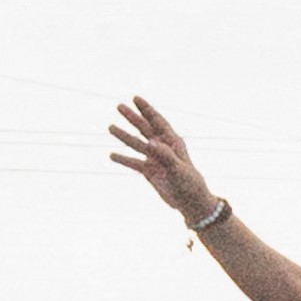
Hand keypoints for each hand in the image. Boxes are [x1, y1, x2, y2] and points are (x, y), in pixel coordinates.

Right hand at [107, 97, 223, 224]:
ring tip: (110, 127)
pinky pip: (133, 163)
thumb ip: (165, 155)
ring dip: (123, 136)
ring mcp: (155, 159)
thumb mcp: (178, 168)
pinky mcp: (149, 171)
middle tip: (119, 106)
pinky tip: (111, 155)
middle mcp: (162, 147)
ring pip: (136, 144)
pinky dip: (123, 159)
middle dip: (132, 117)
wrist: (190, 202)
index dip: (147, 109)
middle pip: (145, 129)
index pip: (158, 121)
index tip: (135, 98)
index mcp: (173, 142)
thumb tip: (150, 142)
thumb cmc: (190, 183)